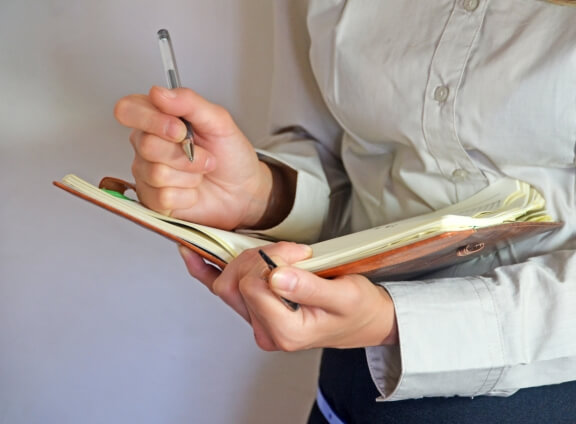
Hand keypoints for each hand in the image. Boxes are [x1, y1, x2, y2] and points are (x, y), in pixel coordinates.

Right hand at [114, 86, 271, 228]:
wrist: (244, 191)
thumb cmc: (231, 156)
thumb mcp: (219, 121)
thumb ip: (189, 102)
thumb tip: (159, 92)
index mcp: (157, 119)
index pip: (128, 110)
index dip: (152, 120)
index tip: (180, 129)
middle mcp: (146, 145)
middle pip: (146, 145)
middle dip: (186, 153)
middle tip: (205, 156)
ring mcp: (146, 173)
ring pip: (157, 173)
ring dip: (191, 174)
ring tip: (201, 171)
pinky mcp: (153, 200)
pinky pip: (163, 197)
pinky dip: (188, 194)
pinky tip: (194, 190)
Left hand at [178, 242, 398, 350]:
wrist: (362, 320)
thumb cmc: (357, 309)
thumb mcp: (345, 296)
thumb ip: (310, 288)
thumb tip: (276, 276)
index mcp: (286, 332)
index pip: (254, 285)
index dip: (273, 260)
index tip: (300, 253)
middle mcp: (265, 332)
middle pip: (235, 284)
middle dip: (260, 258)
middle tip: (293, 252)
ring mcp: (257, 323)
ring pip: (227, 285)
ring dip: (246, 261)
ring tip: (278, 255)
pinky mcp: (254, 312)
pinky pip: (222, 290)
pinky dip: (206, 271)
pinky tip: (192, 255)